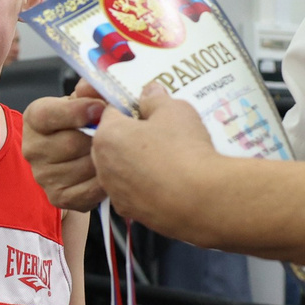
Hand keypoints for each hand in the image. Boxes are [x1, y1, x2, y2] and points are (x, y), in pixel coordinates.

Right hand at [22, 93, 105, 210]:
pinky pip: (89, 190)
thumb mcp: (84, 100)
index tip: (99, 108)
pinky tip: (111, 171)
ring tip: (115, 151)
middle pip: (70, 143)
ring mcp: (43, 176)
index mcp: (34, 119)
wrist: (79, 156)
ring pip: (84, 167)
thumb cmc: (84, 123)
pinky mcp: (58, 197)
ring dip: (104, 159)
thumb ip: (90, 89)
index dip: (76, 111)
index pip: (47, 115)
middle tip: (117, 133)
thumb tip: (90, 86)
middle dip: (98, 137)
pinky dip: (105, 181)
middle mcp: (32, 149)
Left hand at [89, 83, 219, 230]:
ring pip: (122, 170)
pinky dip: (147, 186)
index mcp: (107, 136)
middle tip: (160, 135)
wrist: (201, 200)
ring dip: (138, 163)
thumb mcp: (174, 110)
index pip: (110, 113)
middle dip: (131, 137)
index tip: (148, 111)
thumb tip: (150, 92)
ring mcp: (115, 192)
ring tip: (168, 159)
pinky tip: (170, 182)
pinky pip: (134, 192)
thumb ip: (156, 99)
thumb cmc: (184, 150)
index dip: (131, 109)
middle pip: (112, 143)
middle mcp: (103, 166)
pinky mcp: (131, 212)